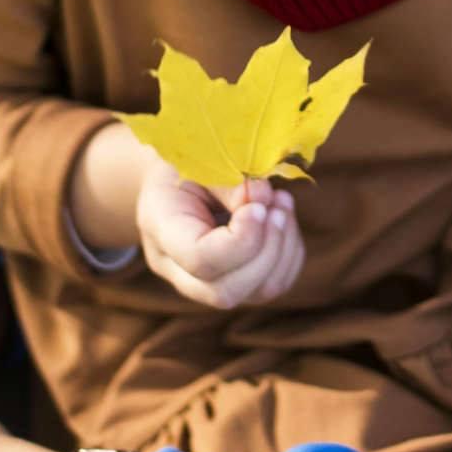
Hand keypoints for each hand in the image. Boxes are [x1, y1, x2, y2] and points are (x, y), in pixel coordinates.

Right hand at [135, 144, 304, 308]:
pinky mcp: (238, 282)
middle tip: (278, 207)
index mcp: (161, 231)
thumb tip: (264, 198)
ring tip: (282, 204)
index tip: (260, 205)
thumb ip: (228, 181)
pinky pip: (275, 283)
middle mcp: (179, 270)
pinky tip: (283, 218)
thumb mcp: (199, 158)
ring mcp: (207, 284)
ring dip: (283, 247)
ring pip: (257, 292)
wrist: (175, 178)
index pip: (200, 260)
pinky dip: (290, 252)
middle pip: (227, 291)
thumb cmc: (187, 160)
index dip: (241, 239)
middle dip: (266, 249)